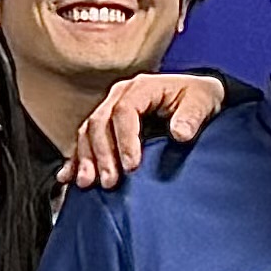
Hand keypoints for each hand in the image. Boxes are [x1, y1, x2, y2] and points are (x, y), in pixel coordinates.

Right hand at [61, 71, 226, 190]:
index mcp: (142, 87)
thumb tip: (180, 133)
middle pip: (100, 123)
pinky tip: (68, 177)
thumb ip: (191, 117)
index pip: (124, 111)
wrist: (195, 98)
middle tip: (110, 181)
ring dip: (86, 159)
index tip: (132, 166)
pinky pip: (84, 141)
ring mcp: (109, 110)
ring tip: (88, 183)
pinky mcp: (106, 127)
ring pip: (88, 132)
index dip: (125, 139)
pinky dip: (76, 160)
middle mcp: (120, 96)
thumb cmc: (198, 99)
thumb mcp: (202, 103)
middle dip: (103, 154)